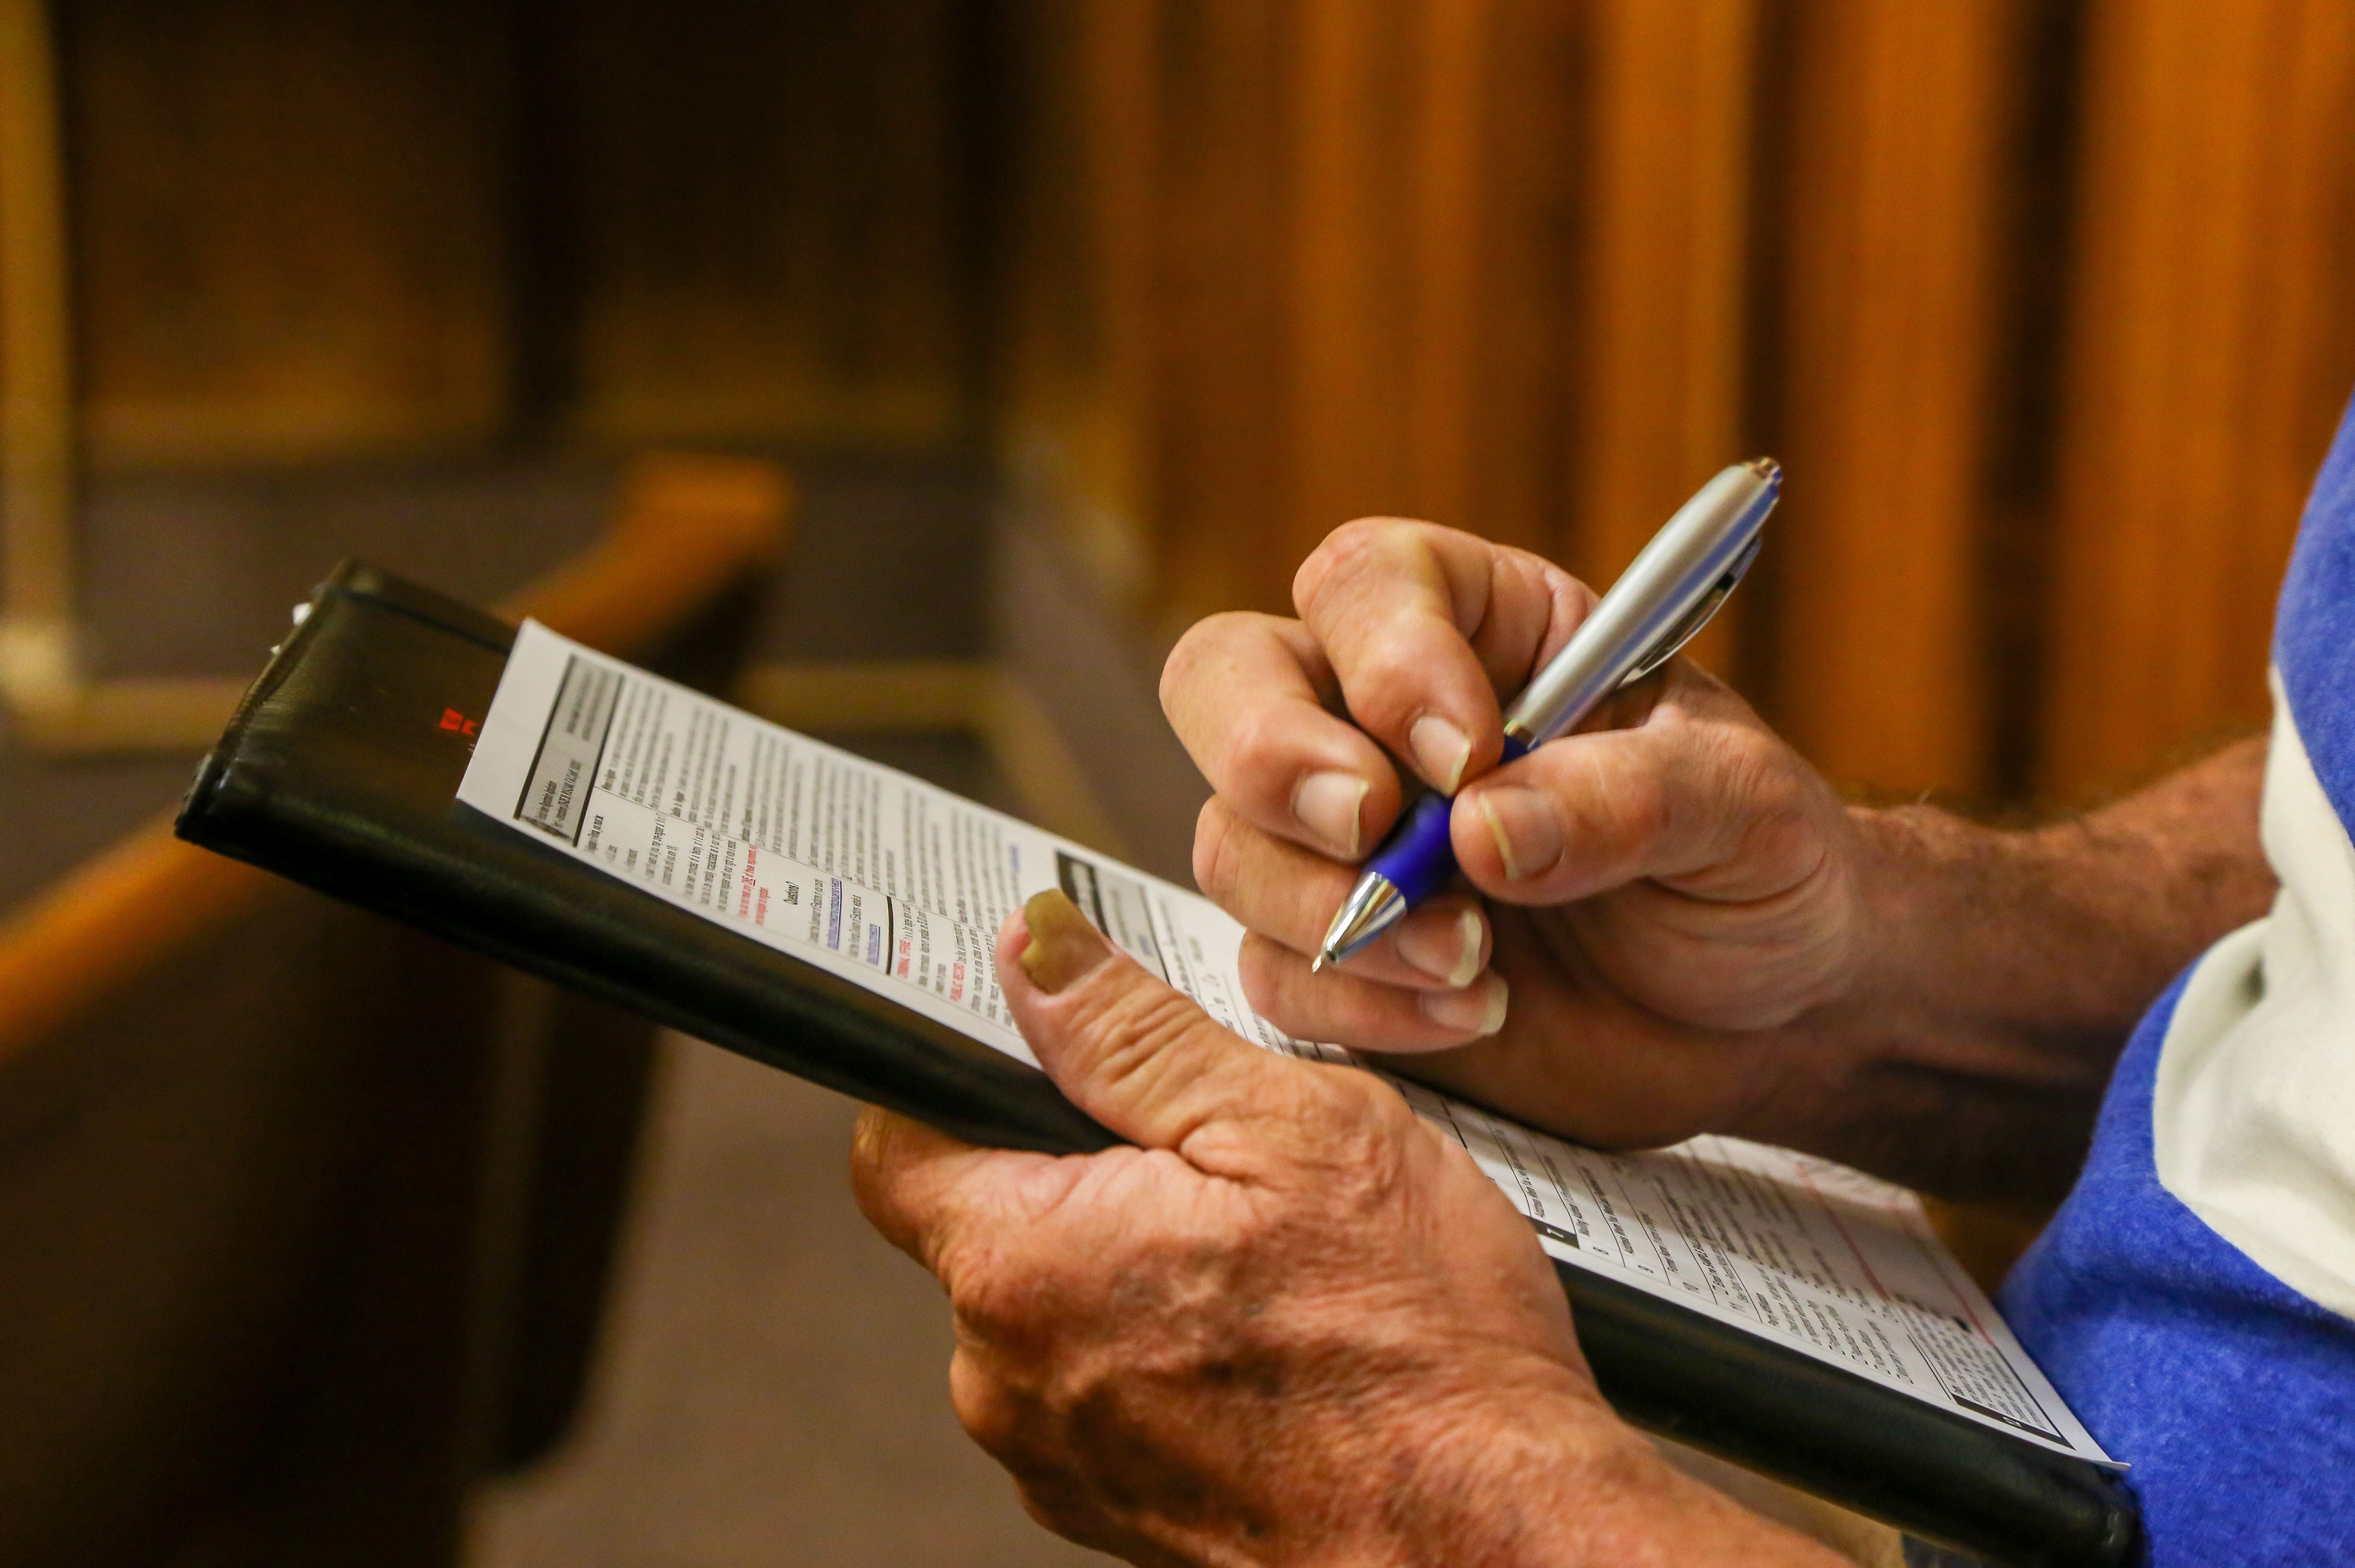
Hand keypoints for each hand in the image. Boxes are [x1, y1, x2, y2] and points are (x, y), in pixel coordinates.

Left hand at [851, 889, 1836, 1566]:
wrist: (1497, 1543)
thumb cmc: (1418, 1346)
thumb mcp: (1292, 1128)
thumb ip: (1132, 1034)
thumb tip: (1031, 949)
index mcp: (1024, 1263)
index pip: (900, 1138)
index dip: (966, 1071)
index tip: (1050, 1046)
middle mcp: (1009, 1378)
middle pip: (989, 1219)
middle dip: (1084, 1167)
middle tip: (1218, 1153)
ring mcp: (1062, 1458)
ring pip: (1058, 1303)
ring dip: (1140, 1258)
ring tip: (1271, 1254)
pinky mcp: (1119, 1511)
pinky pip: (1111, 1385)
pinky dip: (1173, 1344)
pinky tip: (1277, 1333)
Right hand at [1160, 518, 1868, 1151]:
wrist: (1771, 1016)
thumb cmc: (1760, 870)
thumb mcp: (1745, 808)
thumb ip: (1629, 797)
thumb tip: (1484, 830)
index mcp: (1482, 631)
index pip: (1368, 583)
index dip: (1389, 655)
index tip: (1468, 754)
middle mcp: (1378, 720)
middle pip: (1227, 679)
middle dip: (1272, 756)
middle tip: (1371, 831)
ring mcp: (1342, 843)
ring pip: (1233, 839)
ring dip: (1331, 905)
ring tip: (1474, 960)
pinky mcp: (1334, 959)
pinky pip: (1271, 970)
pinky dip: (1356, 1003)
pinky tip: (1474, 1015)